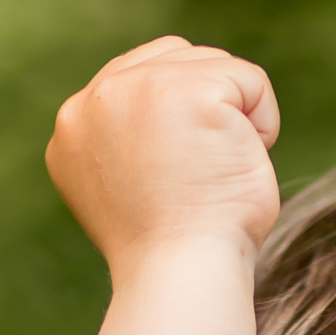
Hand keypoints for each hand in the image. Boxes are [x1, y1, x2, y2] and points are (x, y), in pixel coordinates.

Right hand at [46, 34, 280, 273]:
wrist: (181, 276)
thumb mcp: (129, 185)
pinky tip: (239, 165)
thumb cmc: (171, 250)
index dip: (179, 116)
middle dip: (207, 108)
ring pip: (213, 65)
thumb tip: (173, 110)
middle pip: (176, 57)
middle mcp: (96, 98)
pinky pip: (250, 81)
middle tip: (202, 176)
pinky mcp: (186, 91)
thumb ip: (131, 139)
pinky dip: (262, 124)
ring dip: (234, 117)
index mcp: (72, 126)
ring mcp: (138, 89)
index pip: (138, 76)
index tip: (180, 174)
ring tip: (217, 174)